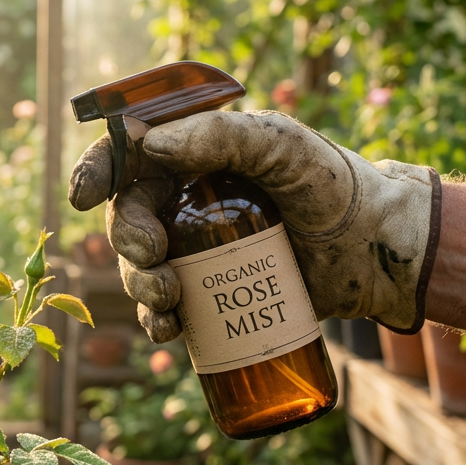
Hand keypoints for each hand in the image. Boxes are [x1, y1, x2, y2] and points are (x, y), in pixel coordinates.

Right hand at [68, 110, 439, 342]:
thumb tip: (147, 144)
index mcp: (196, 154)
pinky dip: (157, 321)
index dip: (96, 172)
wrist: (381, 251)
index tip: (84, 197)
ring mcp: (198, 248)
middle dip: (126, 240)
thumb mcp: (284, 147)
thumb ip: (222, 135)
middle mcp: (188, 199)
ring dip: (138, 286)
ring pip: (141, 267)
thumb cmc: (336, 186)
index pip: (129, 155)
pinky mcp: (214, 291)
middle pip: (127, 216)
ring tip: (169, 301)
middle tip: (154, 259)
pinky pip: (168, 308)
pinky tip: (169, 330)